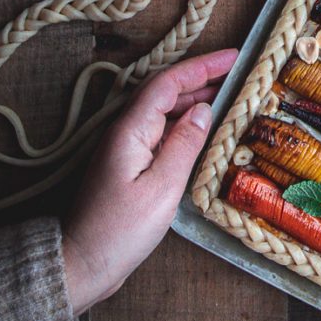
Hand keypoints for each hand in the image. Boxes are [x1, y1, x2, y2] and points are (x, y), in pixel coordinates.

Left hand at [61, 49, 236, 314]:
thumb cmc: (120, 230)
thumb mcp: (162, 188)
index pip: (168, 83)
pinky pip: (159, 130)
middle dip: (201, 78)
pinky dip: (184, 123)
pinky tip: (202, 130)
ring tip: (228, 95)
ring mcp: (124, 147)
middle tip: (238, 73)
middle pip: (164, 92)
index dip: (202, 67)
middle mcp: (124, 131)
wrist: (81, 263)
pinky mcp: (127, 164)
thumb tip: (204, 110)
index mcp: (130, 130)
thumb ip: (185, 144)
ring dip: (194, 100)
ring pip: (162, 111)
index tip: (234, 56)